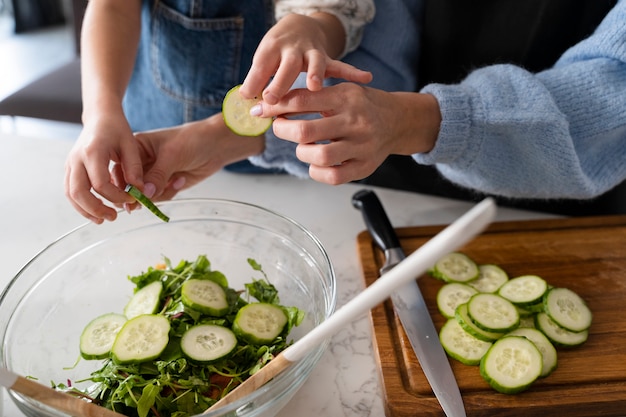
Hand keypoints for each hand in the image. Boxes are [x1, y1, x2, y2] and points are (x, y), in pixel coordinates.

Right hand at [64, 113, 141, 223]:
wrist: (100, 116)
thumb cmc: (117, 129)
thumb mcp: (131, 144)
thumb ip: (134, 168)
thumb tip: (138, 191)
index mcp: (93, 152)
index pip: (101, 184)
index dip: (116, 196)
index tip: (132, 198)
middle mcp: (77, 159)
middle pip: (79, 192)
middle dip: (96, 209)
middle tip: (114, 217)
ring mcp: (70, 164)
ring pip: (70, 194)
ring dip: (86, 210)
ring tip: (104, 219)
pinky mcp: (70, 169)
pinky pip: (70, 191)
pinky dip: (81, 204)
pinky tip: (96, 212)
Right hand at [124, 113, 264, 201]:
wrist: (215, 145)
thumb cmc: (192, 139)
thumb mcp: (171, 155)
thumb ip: (156, 175)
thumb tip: (144, 193)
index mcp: (136, 148)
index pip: (121, 168)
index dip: (124, 183)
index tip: (131, 194)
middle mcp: (142, 162)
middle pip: (130, 185)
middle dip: (139, 194)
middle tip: (145, 200)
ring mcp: (154, 174)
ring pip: (145, 194)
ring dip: (159, 193)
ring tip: (174, 180)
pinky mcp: (166, 184)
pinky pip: (160, 196)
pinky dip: (169, 192)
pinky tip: (180, 179)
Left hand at [239, 13, 371, 103]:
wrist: (298, 27)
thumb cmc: (277, 53)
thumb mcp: (263, 61)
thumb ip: (255, 80)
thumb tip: (245, 100)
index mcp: (272, 49)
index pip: (262, 64)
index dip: (256, 80)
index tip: (251, 97)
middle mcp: (293, 49)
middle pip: (288, 64)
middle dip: (281, 81)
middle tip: (272, 98)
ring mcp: (312, 53)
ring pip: (315, 62)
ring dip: (315, 73)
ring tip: (315, 85)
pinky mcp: (326, 59)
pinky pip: (340, 66)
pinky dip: (353, 72)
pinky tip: (366, 78)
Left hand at [251, 83, 440, 184]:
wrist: (398, 120)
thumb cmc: (361, 106)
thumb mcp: (340, 91)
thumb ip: (309, 97)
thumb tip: (269, 104)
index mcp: (345, 98)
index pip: (301, 100)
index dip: (275, 106)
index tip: (261, 109)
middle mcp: (355, 121)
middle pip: (305, 131)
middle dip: (282, 130)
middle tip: (279, 127)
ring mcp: (361, 146)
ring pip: (318, 156)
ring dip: (301, 152)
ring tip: (303, 146)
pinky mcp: (364, 166)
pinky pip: (332, 176)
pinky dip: (316, 171)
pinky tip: (316, 162)